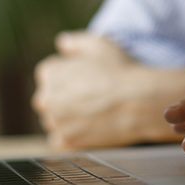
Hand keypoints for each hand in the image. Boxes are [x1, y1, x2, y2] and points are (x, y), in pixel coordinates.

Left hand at [32, 32, 184, 148]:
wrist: (139, 102)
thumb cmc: (121, 71)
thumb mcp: (99, 45)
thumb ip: (74, 41)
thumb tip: (62, 43)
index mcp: (49, 73)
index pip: (50, 73)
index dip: (70, 74)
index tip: (87, 78)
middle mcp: (45, 98)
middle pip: (50, 98)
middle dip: (65, 97)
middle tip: (91, 96)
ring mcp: (54, 123)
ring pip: (55, 120)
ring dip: (68, 117)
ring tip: (94, 111)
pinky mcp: (66, 142)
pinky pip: (62, 140)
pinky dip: (73, 136)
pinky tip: (91, 127)